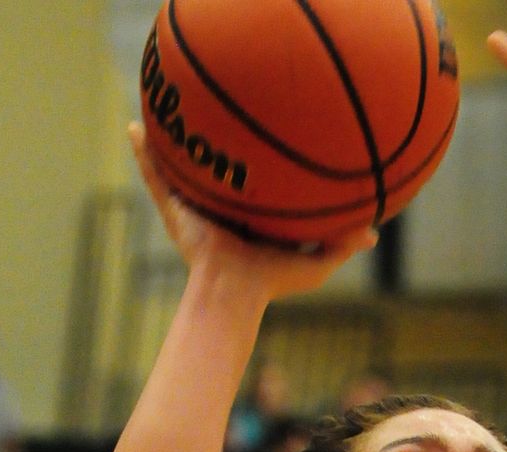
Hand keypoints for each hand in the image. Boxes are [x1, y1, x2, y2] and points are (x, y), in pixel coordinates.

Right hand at [129, 123, 377, 302]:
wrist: (233, 292)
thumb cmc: (272, 283)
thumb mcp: (314, 263)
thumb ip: (341, 245)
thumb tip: (373, 236)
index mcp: (251, 214)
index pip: (255, 179)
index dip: (258, 159)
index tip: (268, 131)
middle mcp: (222, 206)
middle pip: (217, 166)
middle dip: (214, 140)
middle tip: (217, 108)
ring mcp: (196, 206)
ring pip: (182, 167)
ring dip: (173, 139)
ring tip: (167, 105)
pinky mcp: (176, 210)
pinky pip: (156, 176)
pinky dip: (143, 154)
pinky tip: (133, 128)